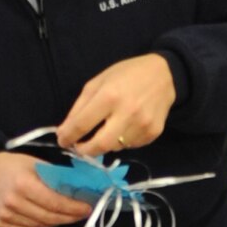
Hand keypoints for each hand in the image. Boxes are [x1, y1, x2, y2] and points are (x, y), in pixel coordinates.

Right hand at [0, 150, 88, 226]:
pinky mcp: (1, 224)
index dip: (74, 208)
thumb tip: (82, 191)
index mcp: (23, 184)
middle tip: (82, 213)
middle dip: (70, 217)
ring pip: (41, 226)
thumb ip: (57, 179)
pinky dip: (41, 226)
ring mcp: (5, 215)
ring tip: (64, 214)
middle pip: (50, 218)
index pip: (55, 203)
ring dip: (56, 221)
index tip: (87, 208)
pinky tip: (45, 217)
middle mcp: (13, 202)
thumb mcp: (38, 164)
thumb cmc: (16, 166)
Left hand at [56, 54, 175, 155]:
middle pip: (100, 145)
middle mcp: (127, 112)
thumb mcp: (98, 82)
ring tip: (106, 130)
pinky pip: (131, 145)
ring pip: (115, 147)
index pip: (82, 124)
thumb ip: (80, 107)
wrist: (164, 75)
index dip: (68, 137)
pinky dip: (122, 141)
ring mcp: (142, 125)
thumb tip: (65, 131)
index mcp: (109, 96)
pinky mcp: (153, 133)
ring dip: (105, 143)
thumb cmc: (126, 75)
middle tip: (79, 148)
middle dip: (85, 151)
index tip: (63, 141)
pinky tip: (124, 127)